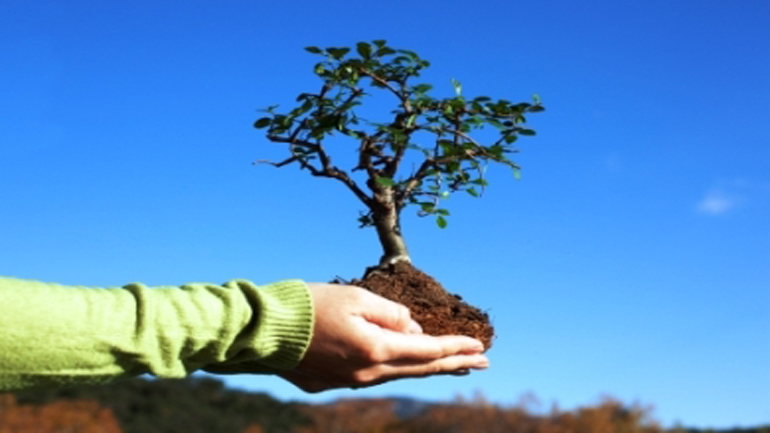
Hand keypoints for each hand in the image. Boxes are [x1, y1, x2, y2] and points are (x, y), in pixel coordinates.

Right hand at [279, 283, 488, 392]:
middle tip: (483, 362)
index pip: (428, 351)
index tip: (481, 345)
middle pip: (420, 369)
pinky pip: (373, 374)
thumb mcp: (356, 297)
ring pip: (398, 374)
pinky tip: (404, 362)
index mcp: (376, 349)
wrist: (261, 330)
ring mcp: (349, 382)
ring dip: (428, 367)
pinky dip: (396, 367)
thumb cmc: (308, 305)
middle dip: (454, 364)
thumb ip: (391, 313)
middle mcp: (367, 373)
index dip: (457, 347)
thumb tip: (414, 329)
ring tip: (453, 364)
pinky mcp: (331, 382)